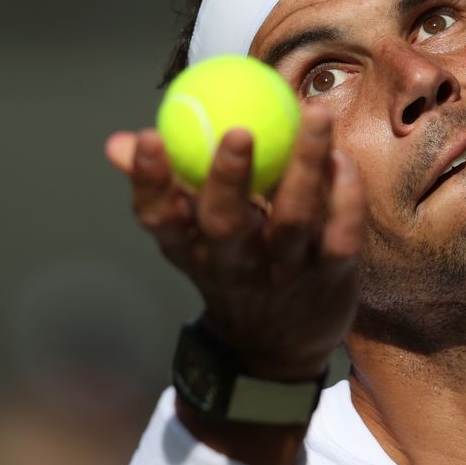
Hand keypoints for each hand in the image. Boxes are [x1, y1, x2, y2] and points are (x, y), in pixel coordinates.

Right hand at [105, 106, 364, 381]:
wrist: (279, 349)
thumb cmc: (232, 269)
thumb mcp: (191, 239)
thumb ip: (164, 187)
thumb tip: (119, 142)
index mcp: (193, 250)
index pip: (160, 219)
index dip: (151, 182)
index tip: (149, 136)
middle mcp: (234, 265)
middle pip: (224, 223)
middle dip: (227, 177)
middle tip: (238, 130)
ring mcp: (284, 272)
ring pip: (292, 218)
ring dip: (305, 165)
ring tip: (315, 115)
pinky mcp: (331, 277)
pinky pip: (341, 232)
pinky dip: (346, 196)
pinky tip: (342, 159)